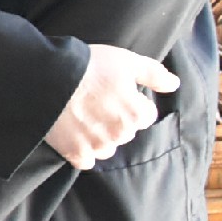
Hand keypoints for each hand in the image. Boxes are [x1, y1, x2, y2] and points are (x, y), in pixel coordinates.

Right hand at [44, 44, 177, 169]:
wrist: (47, 78)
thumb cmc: (88, 66)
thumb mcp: (126, 61)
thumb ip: (154, 75)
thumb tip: (174, 85)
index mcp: (137, 114)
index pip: (145, 115)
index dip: (131, 102)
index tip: (114, 93)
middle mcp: (120, 135)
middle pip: (125, 132)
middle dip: (115, 120)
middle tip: (95, 101)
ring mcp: (98, 146)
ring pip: (107, 147)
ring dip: (100, 137)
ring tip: (82, 116)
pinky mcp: (76, 153)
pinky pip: (86, 159)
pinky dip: (81, 150)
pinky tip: (73, 132)